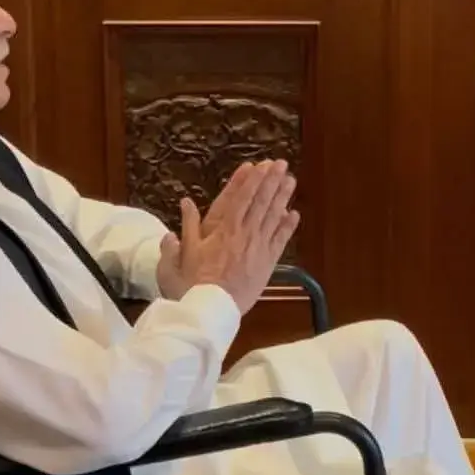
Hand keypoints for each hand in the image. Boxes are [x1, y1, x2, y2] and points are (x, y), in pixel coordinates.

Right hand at [156, 160, 299, 313]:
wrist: (213, 310)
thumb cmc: (193, 284)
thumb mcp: (180, 253)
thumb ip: (186, 227)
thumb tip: (185, 202)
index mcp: (224, 230)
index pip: (240, 198)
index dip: (251, 180)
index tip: (259, 165)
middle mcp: (244, 234)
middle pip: (261, 202)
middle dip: (271, 181)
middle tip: (281, 164)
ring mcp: (258, 248)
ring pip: (273, 217)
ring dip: (282, 197)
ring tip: (290, 180)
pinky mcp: (267, 264)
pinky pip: (280, 241)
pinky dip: (288, 227)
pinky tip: (294, 214)